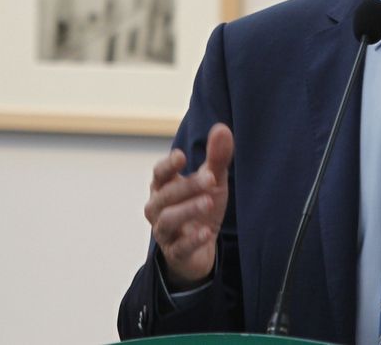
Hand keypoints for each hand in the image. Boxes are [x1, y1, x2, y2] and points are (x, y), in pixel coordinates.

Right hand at [144, 122, 233, 288]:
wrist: (200, 249)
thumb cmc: (200, 207)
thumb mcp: (213, 182)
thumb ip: (216, 158)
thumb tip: (222, 128)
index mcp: (164, 187)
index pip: (159, 174)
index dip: (168, 165)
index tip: (181, 157)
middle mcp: (158, 209)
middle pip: (165, 196)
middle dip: (187, 186)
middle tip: (211, 179)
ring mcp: (165, 233)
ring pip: (167, 220)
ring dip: (187, 210)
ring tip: (208, 202)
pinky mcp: (175, 253)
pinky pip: (179, 247)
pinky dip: (191, 239)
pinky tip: (206, 232)